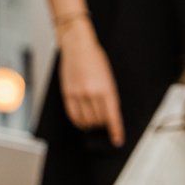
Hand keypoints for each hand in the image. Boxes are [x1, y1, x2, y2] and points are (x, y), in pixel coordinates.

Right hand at [59, 21, 124, 147]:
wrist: (78, 44)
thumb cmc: (95, 58)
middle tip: (103, 125)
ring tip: (92, 122)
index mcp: (107, 89)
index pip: (112, 116)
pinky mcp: (67, 92)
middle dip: (102, 125)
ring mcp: (79, 93)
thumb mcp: (108, 77)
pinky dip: (78, 122)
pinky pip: (73, 115)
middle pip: (99, 120)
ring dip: (90, 125)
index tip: (117, 140)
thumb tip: (108, 115)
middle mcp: (92, 93)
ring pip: (86, 120)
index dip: (116, 131)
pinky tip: (81, 121)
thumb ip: (108, 96)